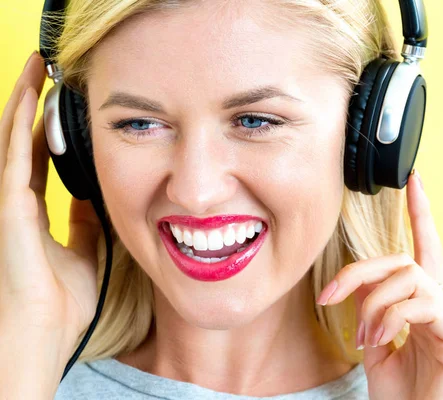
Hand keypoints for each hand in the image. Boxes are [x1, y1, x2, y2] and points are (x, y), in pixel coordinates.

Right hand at [0, 52, 100, 344]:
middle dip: (32, 104)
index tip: (60, 101)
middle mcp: (16, 202)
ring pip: (12, 141)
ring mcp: (8, 205)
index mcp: (33, 213)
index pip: (38, 158)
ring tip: (36, 68)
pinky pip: (15, 158)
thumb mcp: (86, 254)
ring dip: (24, 103)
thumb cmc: (59, 307)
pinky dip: (21, 126)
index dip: (47, 128)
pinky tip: (30, 96)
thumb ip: (86, 223)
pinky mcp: (9, 211)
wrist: (41, 341)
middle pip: (22, 141)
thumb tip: (97, 197)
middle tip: (45, 68)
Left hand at [317, 170, 442, 399]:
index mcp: (421, 304)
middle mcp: (440, 305)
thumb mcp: (374, 343)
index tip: (412, 180)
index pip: (422, 248)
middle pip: (404, 259)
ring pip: (410, 276)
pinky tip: (379, 339)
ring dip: (375, 302)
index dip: (420, 214)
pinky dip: (391, 317)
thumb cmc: (400, 392)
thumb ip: (370, 309)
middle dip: (362, 271)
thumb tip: (356, 284)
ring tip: (364, 334)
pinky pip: (423, 304)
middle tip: (329, 294)